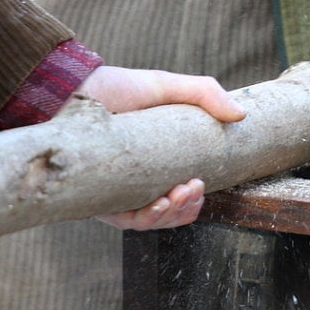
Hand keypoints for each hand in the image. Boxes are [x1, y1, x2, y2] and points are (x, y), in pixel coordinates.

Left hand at [74, 67, 244, 229]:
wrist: (68, 89)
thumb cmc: (112, 87)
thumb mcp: (165, 87)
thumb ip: (204, 94)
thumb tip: (240, 116)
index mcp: (152, 163)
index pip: (180, 193)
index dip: (195, 198)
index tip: (202, 182)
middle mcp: (134, 182)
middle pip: (170, 213)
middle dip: (188, 208)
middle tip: (194, 187)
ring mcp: (115, 192)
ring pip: (152, 221)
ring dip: (173, 215)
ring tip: (182, 193)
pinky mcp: (97, 198)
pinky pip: (127, 222)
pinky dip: (149, 218)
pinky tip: (161, 204)